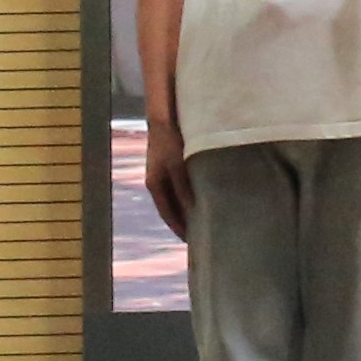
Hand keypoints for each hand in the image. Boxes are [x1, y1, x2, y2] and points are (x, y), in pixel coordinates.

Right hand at [139, 116, 193, 236]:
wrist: (164, 118)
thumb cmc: (169, 142)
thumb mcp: (177, 166)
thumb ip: (183, 187)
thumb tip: (192, 209)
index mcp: (154, 186)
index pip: (167, 214)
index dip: (179, 228)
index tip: (192, 242)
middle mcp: (157, 182)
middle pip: (171, 208)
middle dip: (184, 221)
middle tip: (201, 234)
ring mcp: (163, 173)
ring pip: (177, 198)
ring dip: (188, 208)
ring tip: (205, 218)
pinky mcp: (171, 165)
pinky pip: (181, 187)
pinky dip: (190, 195)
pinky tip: (203, 196)